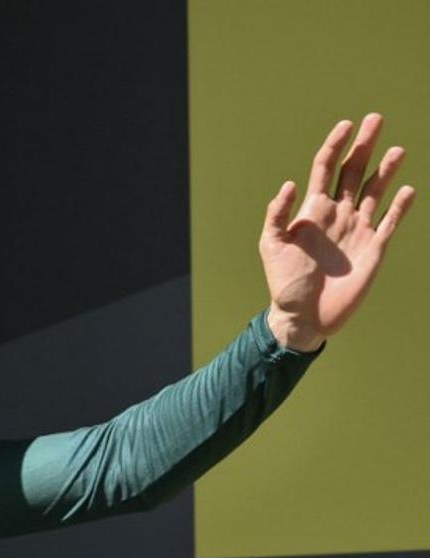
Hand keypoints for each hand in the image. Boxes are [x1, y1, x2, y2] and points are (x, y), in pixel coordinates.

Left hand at [259, 113, 414, 351]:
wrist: (303, 316)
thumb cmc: (283, 282)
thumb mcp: (271, 245)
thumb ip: (278, 214)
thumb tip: (290, 184)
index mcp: (312, 211)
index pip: (325, 169)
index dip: (335, 146)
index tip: (345, 125)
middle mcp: (337, 215)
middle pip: (353, 172)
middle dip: (364, 146)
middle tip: (375, 118)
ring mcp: (357, 230)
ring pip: (375, 191)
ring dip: (386, 170)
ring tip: (397, 149)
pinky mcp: (374, 249)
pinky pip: (390, 222)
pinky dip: (399, 207)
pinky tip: (408, 189)